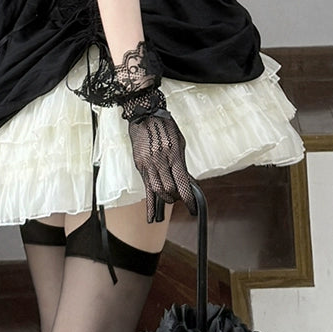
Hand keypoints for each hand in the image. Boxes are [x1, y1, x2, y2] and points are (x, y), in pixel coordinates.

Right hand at [127, 108, 198, 222]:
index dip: (189, 200)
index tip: (193, 208)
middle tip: (180, 197)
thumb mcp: (179, 143)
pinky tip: (152, 217)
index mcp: (173, 155)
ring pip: (157, 191)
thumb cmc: (165, 127)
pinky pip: (146, 189)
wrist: (145, 114)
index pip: (182, 184)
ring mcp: (148, 164)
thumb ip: (182, 164)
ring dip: (165, 198)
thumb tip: (187, 182)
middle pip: (169, 190)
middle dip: (176, 197)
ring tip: (170, 198)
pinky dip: (150, 205)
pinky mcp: (140, 165)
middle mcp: (160, 161)